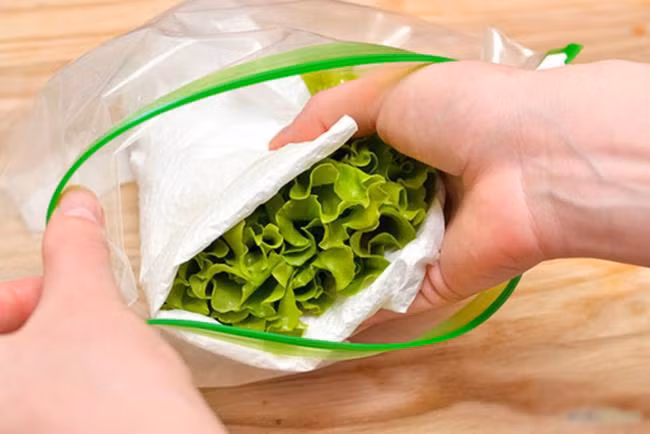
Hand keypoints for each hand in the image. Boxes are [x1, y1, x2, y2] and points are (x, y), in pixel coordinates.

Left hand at [0, 188, 225, 433]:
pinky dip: (65, 394)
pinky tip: (102, 394)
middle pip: (4, 349)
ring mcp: (18, 430)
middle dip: (36, 328)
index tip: (50, 294)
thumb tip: (73, 205)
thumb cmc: (110, 402)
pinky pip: (43, 411)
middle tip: (79, 326)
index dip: (15, 298)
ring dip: (54, 359)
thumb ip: (73, 249)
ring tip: (99, 360)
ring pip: (25, 383)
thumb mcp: (88, 306)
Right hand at [271, 59, 649, 314]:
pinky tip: (301, 314)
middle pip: (348, 215)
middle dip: (304, 226)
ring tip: (263, 276)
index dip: (302, 178)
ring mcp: (421, 242)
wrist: (532, 163)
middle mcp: (413, 195)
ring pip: (359, 259)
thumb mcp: (388, 89)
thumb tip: (276, 148)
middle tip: (254, 238)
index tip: (260, 191)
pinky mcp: (430, 283)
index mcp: (407, 147)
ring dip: (318, 267)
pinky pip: (382, 300)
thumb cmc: (463, 111)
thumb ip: (326, 113)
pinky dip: (346, 310)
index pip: (343, 167)